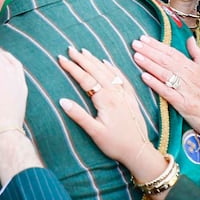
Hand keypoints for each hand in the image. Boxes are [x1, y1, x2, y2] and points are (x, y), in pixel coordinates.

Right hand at [56, 47, 162, 182]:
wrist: (139, 150)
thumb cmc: (115, 144)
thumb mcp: (94, 132)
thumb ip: (79, 115)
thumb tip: (62, 101)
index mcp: (105, 100)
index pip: (85, 79)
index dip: (72, 68)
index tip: (61, 59)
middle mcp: (116, 93)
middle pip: (96, 71)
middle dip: (82, 59)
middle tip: (70, 49)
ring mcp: (124, 94)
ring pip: (108, 71)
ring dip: (95, 60)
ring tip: (84, 52)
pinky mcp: (131, 98)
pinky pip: (121, 77)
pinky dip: (112, 68)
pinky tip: (107, 62)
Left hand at [131, 35, 199, 140]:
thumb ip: (198, 54)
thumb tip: (189, 39)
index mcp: (195, 68)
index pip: (173, 53)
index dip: (158, 45)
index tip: (144, 38)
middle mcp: (190, 77)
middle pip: (166, 61)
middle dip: (149, 51)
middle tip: (135, 43)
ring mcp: (186, 90)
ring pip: (165, 74)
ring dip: (149, 64)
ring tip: (136, 56)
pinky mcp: (183, 104)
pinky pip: (167, 92)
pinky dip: (155, 84)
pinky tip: (144, 77)